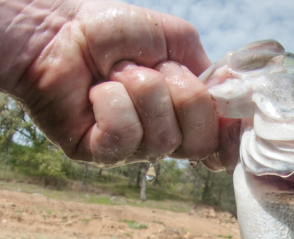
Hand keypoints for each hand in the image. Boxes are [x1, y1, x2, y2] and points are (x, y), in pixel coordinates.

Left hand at [5, 1, 217, 164]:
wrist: (58, 29)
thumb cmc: (112, 32)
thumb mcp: (175, 40)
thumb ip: (208, 69)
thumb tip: (235, 93)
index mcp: (183, 115)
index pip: (219, 142)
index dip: (230, 135)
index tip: (234, 120)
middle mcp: (161, 137)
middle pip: (200, 142)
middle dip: (185, 97)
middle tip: (155, 69)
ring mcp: (130, 150)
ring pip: (162, 138)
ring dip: (142, 90)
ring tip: (118, 73)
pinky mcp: (98, 154)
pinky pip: (125, 136)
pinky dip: (114, 103)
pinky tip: (98, 90)